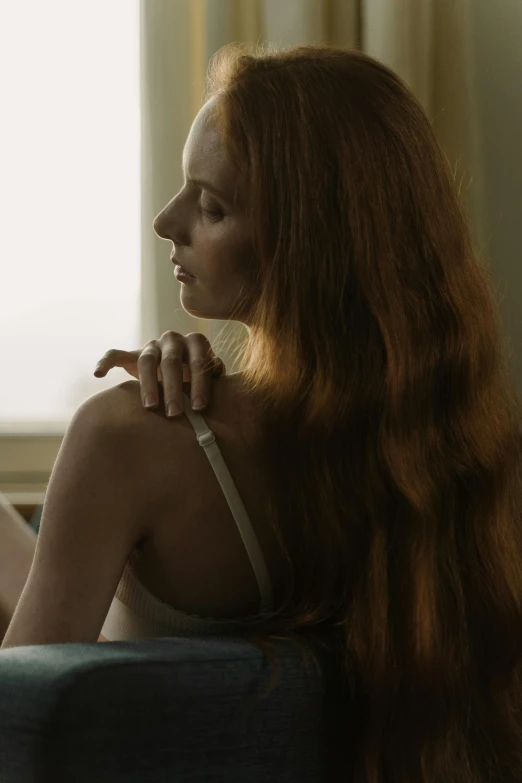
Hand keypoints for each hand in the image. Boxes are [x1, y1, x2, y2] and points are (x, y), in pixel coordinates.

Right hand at [93, 331, 225, 416]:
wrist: (180, 371)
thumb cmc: (200, 378)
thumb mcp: (211, 375)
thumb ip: (216, 374)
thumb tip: (221, 374)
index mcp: (195, 342)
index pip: (198, 361)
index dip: (200, 383)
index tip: (199, 407)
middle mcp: (173, 339)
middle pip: (171, 361)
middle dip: (173, 388)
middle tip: (175, 413)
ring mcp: (151, 346)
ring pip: (146, 360)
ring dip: (148, 384)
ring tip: (149, 406)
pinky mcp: (132, 354)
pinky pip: (115, 354)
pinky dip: (105, 362)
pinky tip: (97, 373)